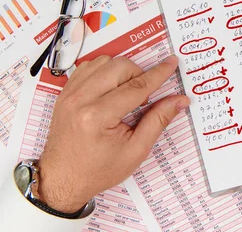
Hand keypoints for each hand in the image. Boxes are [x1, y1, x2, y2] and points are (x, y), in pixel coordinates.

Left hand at [37, 55, 189, 212]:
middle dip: (139, 75)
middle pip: (120, 67)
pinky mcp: (65, 93)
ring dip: (121, 71)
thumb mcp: (135, 151)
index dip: (158, 74)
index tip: (171, 63)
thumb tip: (179, 101)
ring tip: (125, 93)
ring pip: (104, 61)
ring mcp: (69, 94)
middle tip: (143, 97)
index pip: (137, 86)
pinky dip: (104, 71)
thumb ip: (158, 120)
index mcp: (98, 117)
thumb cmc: (98, 170)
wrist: (62, 179)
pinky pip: (88, 66)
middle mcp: (81, 100)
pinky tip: (110, 88)